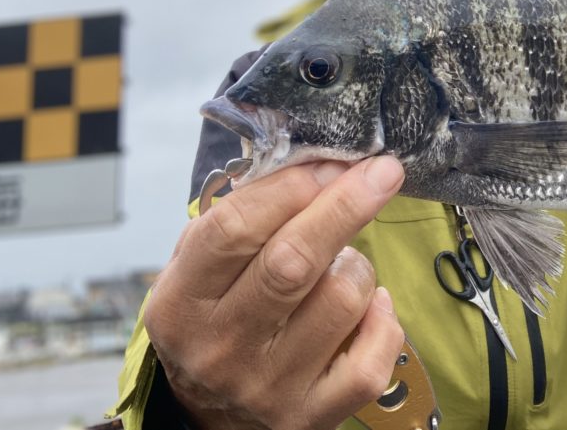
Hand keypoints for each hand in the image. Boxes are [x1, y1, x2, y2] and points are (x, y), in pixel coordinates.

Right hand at [144, 156, 405, 429]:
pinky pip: (372, 359)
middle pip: (293, 261)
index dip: (289, 188)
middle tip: (382, 171)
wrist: (214, 419)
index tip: (330, 163)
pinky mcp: (312, 415)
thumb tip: (314, 162)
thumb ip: (241, 215)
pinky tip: (372, 305)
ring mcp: (267, 387)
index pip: (233, 230)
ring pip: (342, 297)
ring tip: (343, 265)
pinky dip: (384, 321)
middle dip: (345, 205)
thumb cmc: (216, 320)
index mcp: (182, 304)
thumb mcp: (199, 268)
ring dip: (358, 265)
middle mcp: (220, 348)